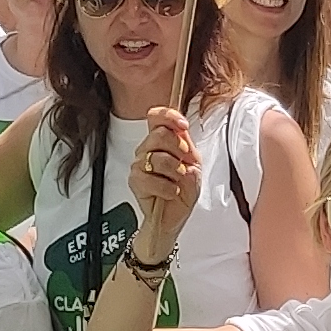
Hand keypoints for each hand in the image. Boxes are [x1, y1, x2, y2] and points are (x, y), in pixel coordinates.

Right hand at [125, 106, 199, 251]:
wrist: (175, 215)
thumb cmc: (183, 189)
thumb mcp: (194, 165)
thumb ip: (188, 147)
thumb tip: (182, 134)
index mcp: (163, 140)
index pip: (157, 117)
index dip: (168, 116)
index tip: (183, 125)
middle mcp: (149, 149)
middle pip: (159, 134)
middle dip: (179, 149)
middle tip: (185, 163)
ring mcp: (140, 164)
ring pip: (157, 157)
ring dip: (175, 171)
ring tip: (178, 181)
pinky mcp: (135, 180)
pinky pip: (150, 178)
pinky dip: (167, 187)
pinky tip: (171, 192)